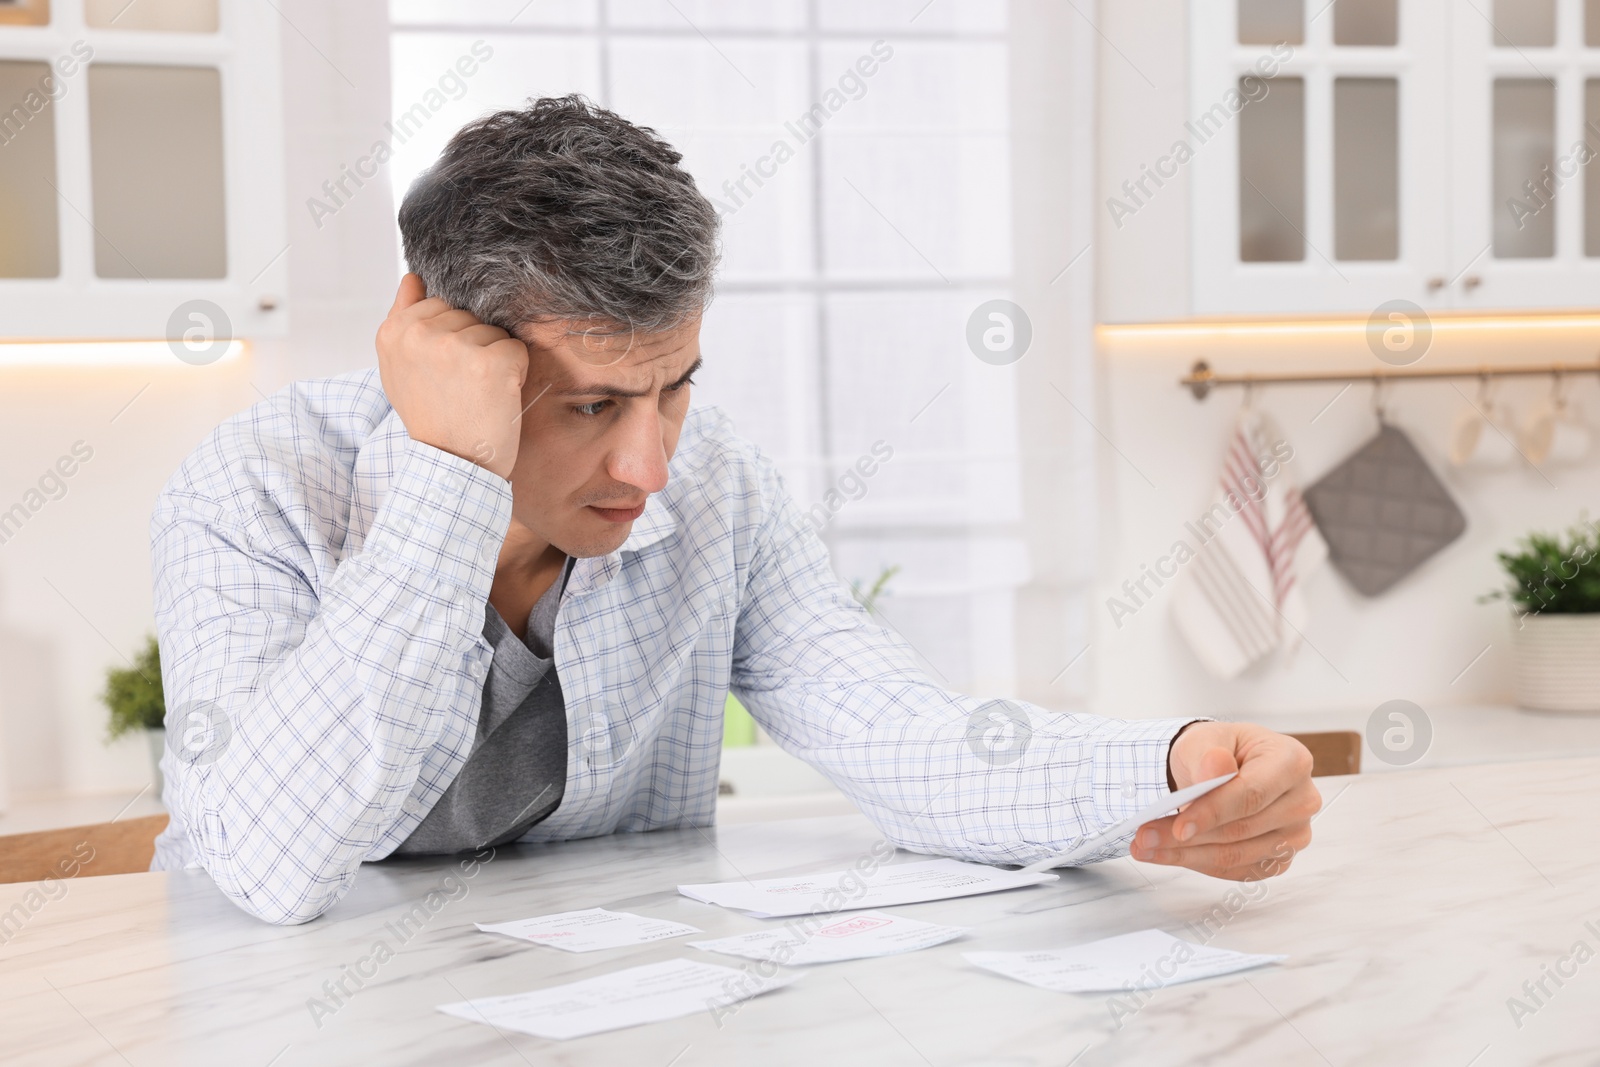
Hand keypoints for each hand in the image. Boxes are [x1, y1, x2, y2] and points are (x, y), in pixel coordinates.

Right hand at [375, 273, 528, 479]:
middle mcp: (419, 334)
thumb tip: (413, 278)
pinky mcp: (490, 362)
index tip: (442, 373)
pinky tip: (496, 398)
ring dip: (495, 361)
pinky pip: (517, 349)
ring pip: (494, 332)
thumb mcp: (400, 369)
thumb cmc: (432, 419)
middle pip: (469, 316)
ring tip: (477, 394)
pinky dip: (516, 374)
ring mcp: (454, 346)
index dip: (451, 339)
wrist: (452, 466)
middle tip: (461, 387)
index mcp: (393, 332)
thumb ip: (404, 319)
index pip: (441, 305)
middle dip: (474, 346)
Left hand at [1129, 721, 1319, 880]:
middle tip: (1143, 837)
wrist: (1220, 768)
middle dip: (1187, 838)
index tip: (1179, 826)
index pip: (1252, 794)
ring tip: (1145, 846)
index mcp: (1291, 761)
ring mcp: (1294, 834)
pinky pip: (1236, 871)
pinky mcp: (1279, 859)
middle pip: (1242, 829)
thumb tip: (1216, 769)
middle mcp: (1301, 800)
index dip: (1214, 812)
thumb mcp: (1203, 739)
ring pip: (1236, 856)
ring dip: (1185, 855)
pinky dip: (1197, 864)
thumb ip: (1208, 754)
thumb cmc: (1217, 750)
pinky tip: (1168, 854)